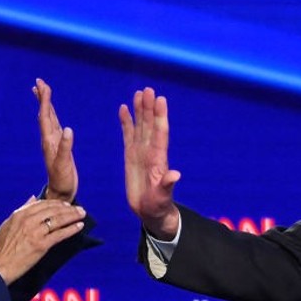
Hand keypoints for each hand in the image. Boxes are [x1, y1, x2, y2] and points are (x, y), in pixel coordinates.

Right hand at [0, 196, 85, 284]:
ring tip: (82, 215)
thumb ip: (22, 210)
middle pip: (53, 210)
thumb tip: (33, 197)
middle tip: (79, 209)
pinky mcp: (41, 245)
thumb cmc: (3, 247)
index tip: (67, 205)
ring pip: (59, 220)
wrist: (0, 266)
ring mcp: (35, 232)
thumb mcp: (8, 224)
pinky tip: (79, 226)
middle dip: (69, 208)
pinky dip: (71, 229)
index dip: (57, 203)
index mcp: (20, 214)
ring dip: (73, 216)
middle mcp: (28, 220)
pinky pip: (60, 234)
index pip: (43, 204)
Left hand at [34, 78, 76, 202]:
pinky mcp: (59, 145)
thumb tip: (69, 129)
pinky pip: (55, 125)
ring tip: (42, 91)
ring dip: (46, 104)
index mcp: (49, 142)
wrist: (60, 192)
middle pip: (45, 114)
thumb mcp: (64, 165)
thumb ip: (66, 147)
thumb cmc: (62, 180)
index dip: (45, 101)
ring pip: (49, 118)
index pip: (46, 117)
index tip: (43, 86)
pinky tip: (53, 112)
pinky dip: (54, 115)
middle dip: (42, 98)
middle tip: (39, 82)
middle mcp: (49, 139)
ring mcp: (53, 142)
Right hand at [119, 87, 180, 238]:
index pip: (159, 133)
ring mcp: (140, 152)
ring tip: (139, 93)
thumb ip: (167, 185)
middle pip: (149, 125)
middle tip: (148, 89)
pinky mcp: (131, 156)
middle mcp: (150, 151)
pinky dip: (126, 122)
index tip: (160, 99)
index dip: (159, 116)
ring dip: (139, 110)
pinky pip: (128, 135)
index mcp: (158, 159)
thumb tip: (176, 175)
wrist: (150, 211)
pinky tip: (123, 108)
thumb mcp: (162, 197)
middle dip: (149, 107)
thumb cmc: (158, 206)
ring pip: (140, 126)